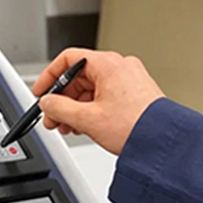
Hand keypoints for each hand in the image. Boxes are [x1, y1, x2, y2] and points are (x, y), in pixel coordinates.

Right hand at [32, 48, 164, 154]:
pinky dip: (90, 110)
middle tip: (52, 118)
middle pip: (78, 77)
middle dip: (61, 100)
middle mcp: (120, 67)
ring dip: (74, 108)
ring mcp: (128, 80)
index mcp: (108, 65)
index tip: (40, 92)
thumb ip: (59, 108)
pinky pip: (103, 97)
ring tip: (68, 127)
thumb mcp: (87, 118)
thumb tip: (47, 104)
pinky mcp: (134, 94)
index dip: (49, 76)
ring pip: (90, 89)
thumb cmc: (135, 127)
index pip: (68, 59)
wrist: (162, 143)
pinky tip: (84, 126)